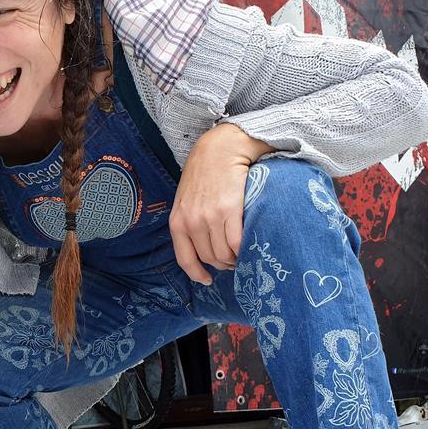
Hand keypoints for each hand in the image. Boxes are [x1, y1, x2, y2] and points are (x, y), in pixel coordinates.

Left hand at [170, 123, 272, 284]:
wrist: (221, 148)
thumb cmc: (204, 173)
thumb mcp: (186, 200)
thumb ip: (189, 221)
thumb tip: (201, 246)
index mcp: (178, 221)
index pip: (185, 259)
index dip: (197, 274)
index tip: (207, 280)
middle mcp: (192, 222)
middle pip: (210, 258)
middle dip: (222, 263)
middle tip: (233, 258)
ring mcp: (210, 217)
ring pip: (225, 254)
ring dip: (235, 257)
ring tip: (242, 251)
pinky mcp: (230, 210)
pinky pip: (237, 242)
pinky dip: (244, 248)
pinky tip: (249, 244)